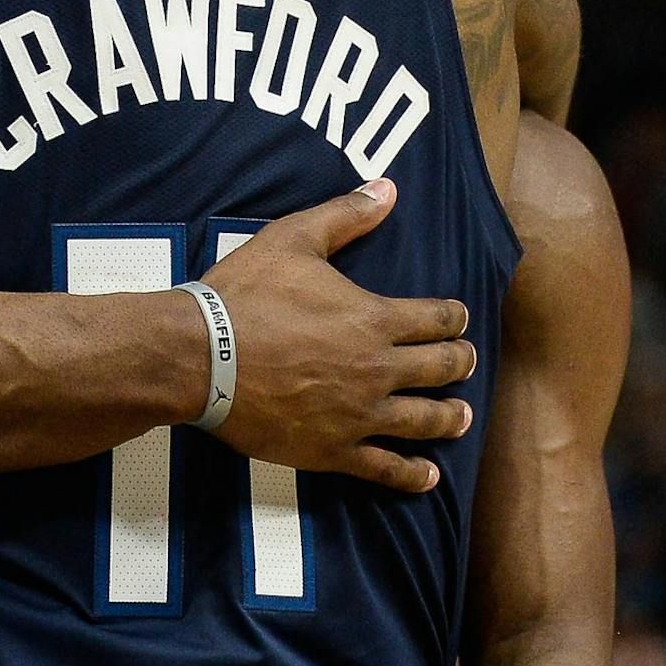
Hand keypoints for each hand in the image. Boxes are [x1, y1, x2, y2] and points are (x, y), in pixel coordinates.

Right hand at [203, 180, 477, 493]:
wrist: (198, 357)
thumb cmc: (245, 295)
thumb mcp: (294, 239)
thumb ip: (345, 214)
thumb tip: (388, 188)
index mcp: (374, 319)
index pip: (436, 319)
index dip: (454, 317)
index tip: (459, 318)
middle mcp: (377, 370)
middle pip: (439, 369)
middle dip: (460, 363)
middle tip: (468, 362)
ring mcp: (357, 415)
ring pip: (422, 421)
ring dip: (449, 418)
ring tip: (462, 418)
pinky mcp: (331, 450)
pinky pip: (383, 467)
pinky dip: (411, 474)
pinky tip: (428, 477)